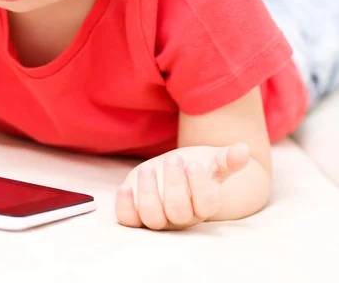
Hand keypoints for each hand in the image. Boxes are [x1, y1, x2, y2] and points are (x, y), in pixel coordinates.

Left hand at [115, 143, 249, 229]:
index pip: (206, 205)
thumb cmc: (193, 167)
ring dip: (149, 193)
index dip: (200, 186)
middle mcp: (180, 216)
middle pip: (178, 211)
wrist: (171, 172)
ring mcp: (158, 216)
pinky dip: (125, 206)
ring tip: (149, 170)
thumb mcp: (211, 160)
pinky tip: (125, 188)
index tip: (193, 163)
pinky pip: (129, 220)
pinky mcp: (136, 212)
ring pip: (153, 218)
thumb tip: (243, 149)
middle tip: (174, 159)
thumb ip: (227, 158)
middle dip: (175, 185)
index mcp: (202, 204)